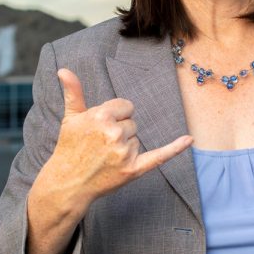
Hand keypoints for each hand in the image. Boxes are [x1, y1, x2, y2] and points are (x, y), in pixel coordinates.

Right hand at [39, 69, 192, 215]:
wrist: (68, 183)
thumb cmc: (69, 149)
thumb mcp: (70, 118)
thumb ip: (73, 92)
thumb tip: (64, 70)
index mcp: (101, 116)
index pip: (126, 106)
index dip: (115, 116)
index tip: (100, 129)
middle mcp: (114, 133)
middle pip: (132, 123)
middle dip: (119, 132)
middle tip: (100, 146)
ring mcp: (125, 152)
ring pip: (137, 140)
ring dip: (125, 147)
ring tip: (106, 157)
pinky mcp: (133, 170)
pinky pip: (160, 155)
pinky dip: (175, 148)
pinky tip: (189, 139)